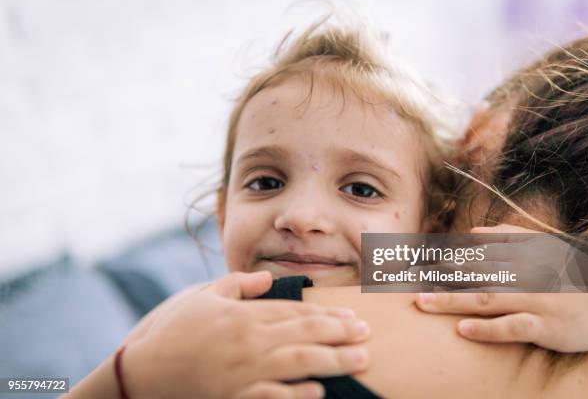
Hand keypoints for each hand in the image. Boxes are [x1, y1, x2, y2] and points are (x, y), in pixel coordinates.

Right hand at [121, 271, 370, 397]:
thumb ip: (237, 284)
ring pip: (298, 363)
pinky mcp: (235, 397)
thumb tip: (268, 277)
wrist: (143, 374)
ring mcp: (244, 372)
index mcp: (243, 316)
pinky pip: (273, 397)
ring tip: (360, 359)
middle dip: (340, 334)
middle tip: (368, 335)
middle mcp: (249, 342)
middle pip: (304, 334)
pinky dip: (297, 395)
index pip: (294, 312)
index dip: (327, 314)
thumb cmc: (174, 331)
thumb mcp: (202, 297)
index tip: (352, 315)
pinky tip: (319, 392)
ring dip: (332, 361)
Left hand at [415, 225, 587, 351]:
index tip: (412, 265)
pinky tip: (464, 329)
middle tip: (405, 282)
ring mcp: (532, 301)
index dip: (439, 261)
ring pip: (486, 299)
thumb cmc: (569, 273)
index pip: (471, 258)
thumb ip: (507, 237)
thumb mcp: (542, 247)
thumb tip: (471, 234)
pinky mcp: (544, 326)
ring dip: (452, 301)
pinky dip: (488, 328)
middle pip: (471, 276)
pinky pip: (513, 327)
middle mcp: (520, 277)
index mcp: (517, 258)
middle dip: (435, 278)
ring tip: (422, 303)